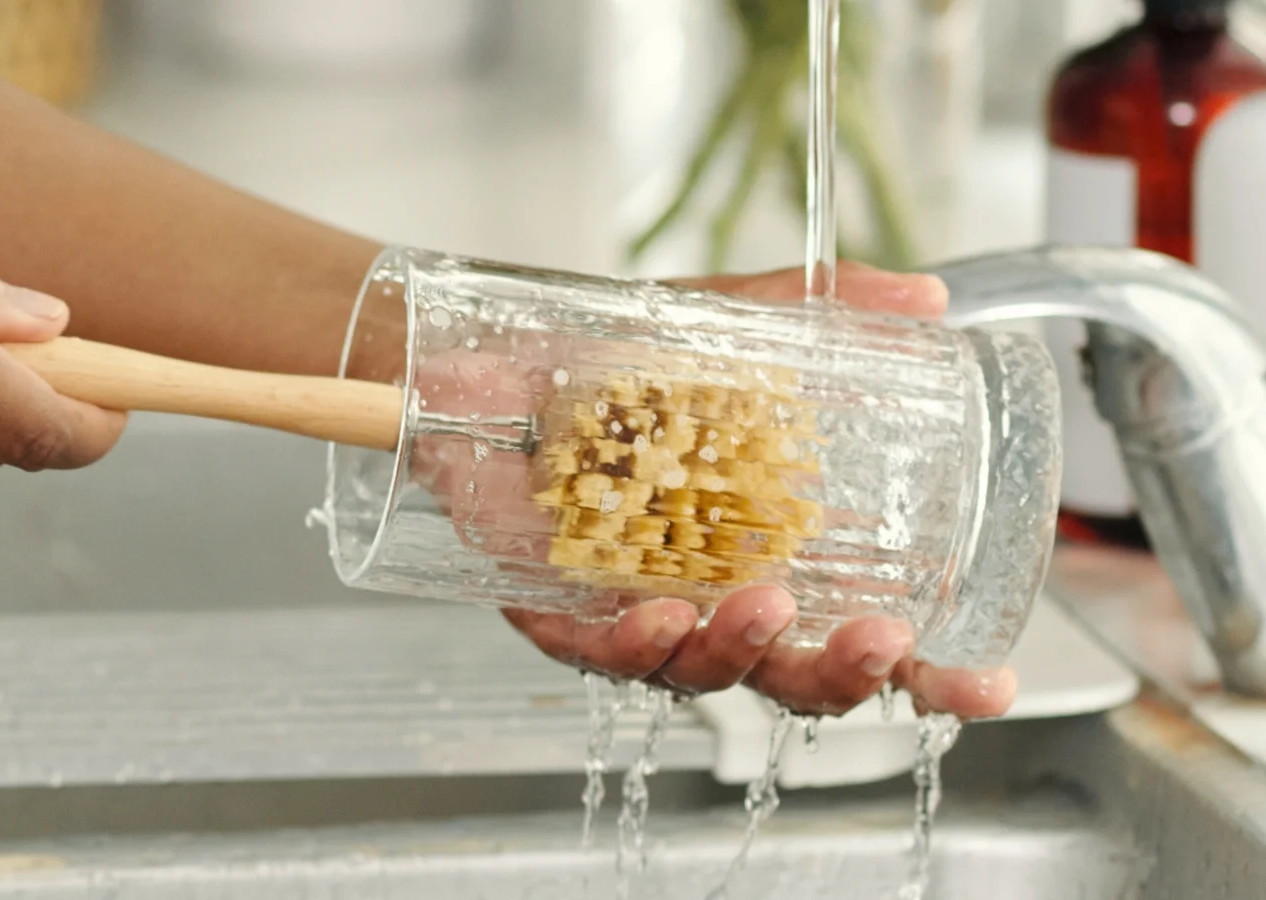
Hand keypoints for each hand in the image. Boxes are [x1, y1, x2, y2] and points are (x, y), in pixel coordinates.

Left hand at [499, 263, 1015, 719]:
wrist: (485, 356)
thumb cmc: (606, 364)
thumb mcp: (723, 329)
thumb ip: (820, 314)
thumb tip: (928, 298)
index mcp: (769, 552)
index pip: (862, 629)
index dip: (928, 671)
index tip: (988, 683)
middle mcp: (711, 597)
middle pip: (792, 675)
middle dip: (845, 675)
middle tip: (882, 641)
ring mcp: (635, 613)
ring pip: (700, 671)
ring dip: (740, 651)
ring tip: (765, 606)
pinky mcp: (556, 611)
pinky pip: (597, 650)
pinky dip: (632, 643)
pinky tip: (658, 616)